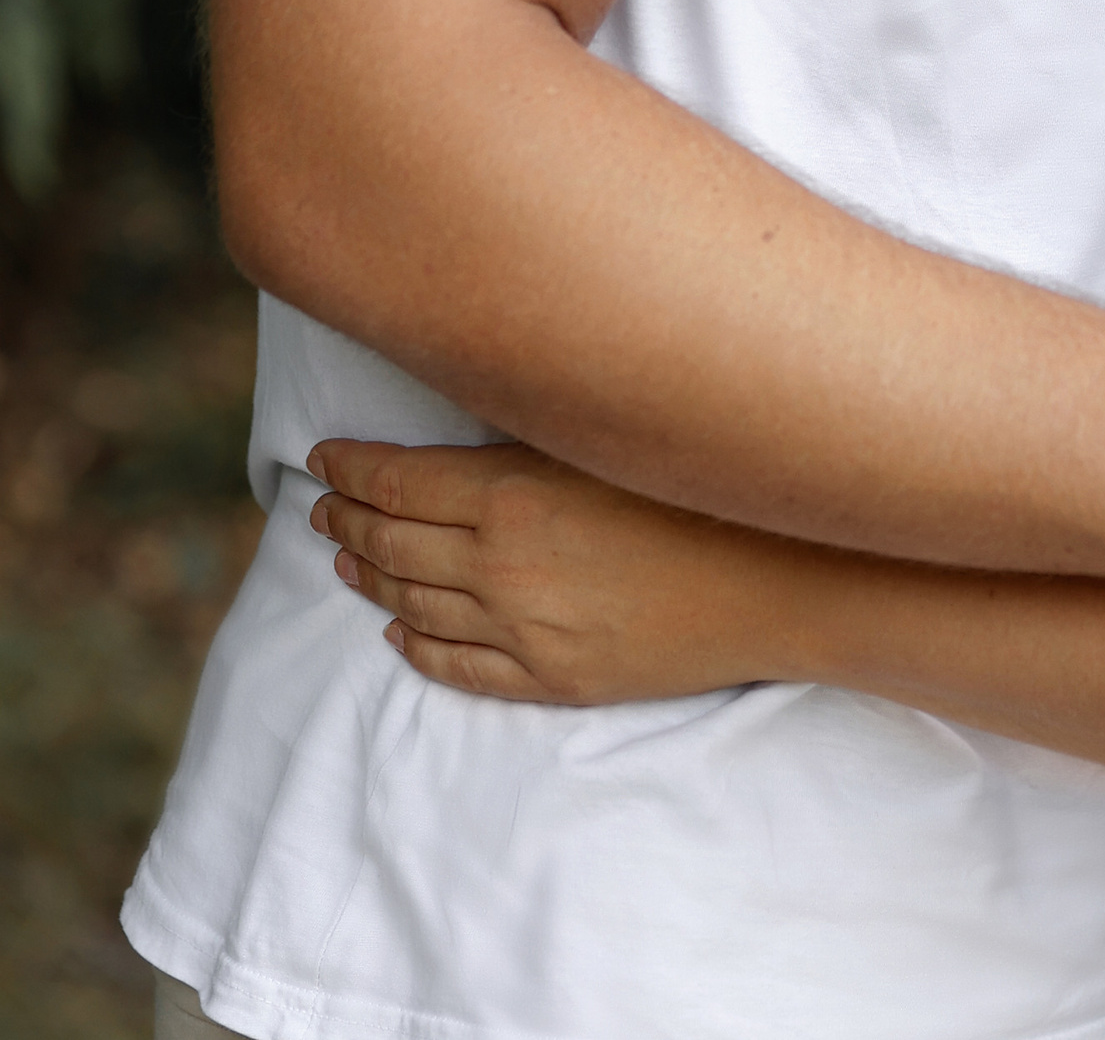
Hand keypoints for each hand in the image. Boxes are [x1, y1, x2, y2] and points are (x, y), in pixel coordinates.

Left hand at [308, 441, 812, 705]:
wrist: (783, 575)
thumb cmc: (706, 484)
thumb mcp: (609, 435)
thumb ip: (532, 436)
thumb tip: (469, 426)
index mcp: (512, 493)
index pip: (397, 481)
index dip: (351, 468)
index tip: (322, 456)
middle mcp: (502, 566)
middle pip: (395, 541)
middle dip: (350, 517)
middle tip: (321, 505)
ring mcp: (525, 631)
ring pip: (415, 604)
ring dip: (372, 575)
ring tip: (345, 556)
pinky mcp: (554, 679)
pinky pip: (459, 667)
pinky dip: (416, 646)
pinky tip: (398, 631)